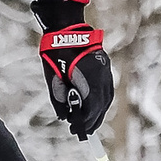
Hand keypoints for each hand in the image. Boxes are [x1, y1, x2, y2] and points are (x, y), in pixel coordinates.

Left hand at [38, 23, 114, 138]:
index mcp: (89, 79)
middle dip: (93, 120)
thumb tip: (64, 117)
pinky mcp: (106, 67)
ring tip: (90, 124)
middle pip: (101, 105)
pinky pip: (107, 90)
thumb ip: (59, 99)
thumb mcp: (53, 78)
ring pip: (107, 98)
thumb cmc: (55, 52)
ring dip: (99, 112)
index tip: (76, 130)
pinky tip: (96, 108)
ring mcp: (106, 71)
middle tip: (83, 132)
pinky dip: (102, 101)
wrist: (66, 27)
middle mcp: (102, 76)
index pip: (91, 108)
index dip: (84, 121)